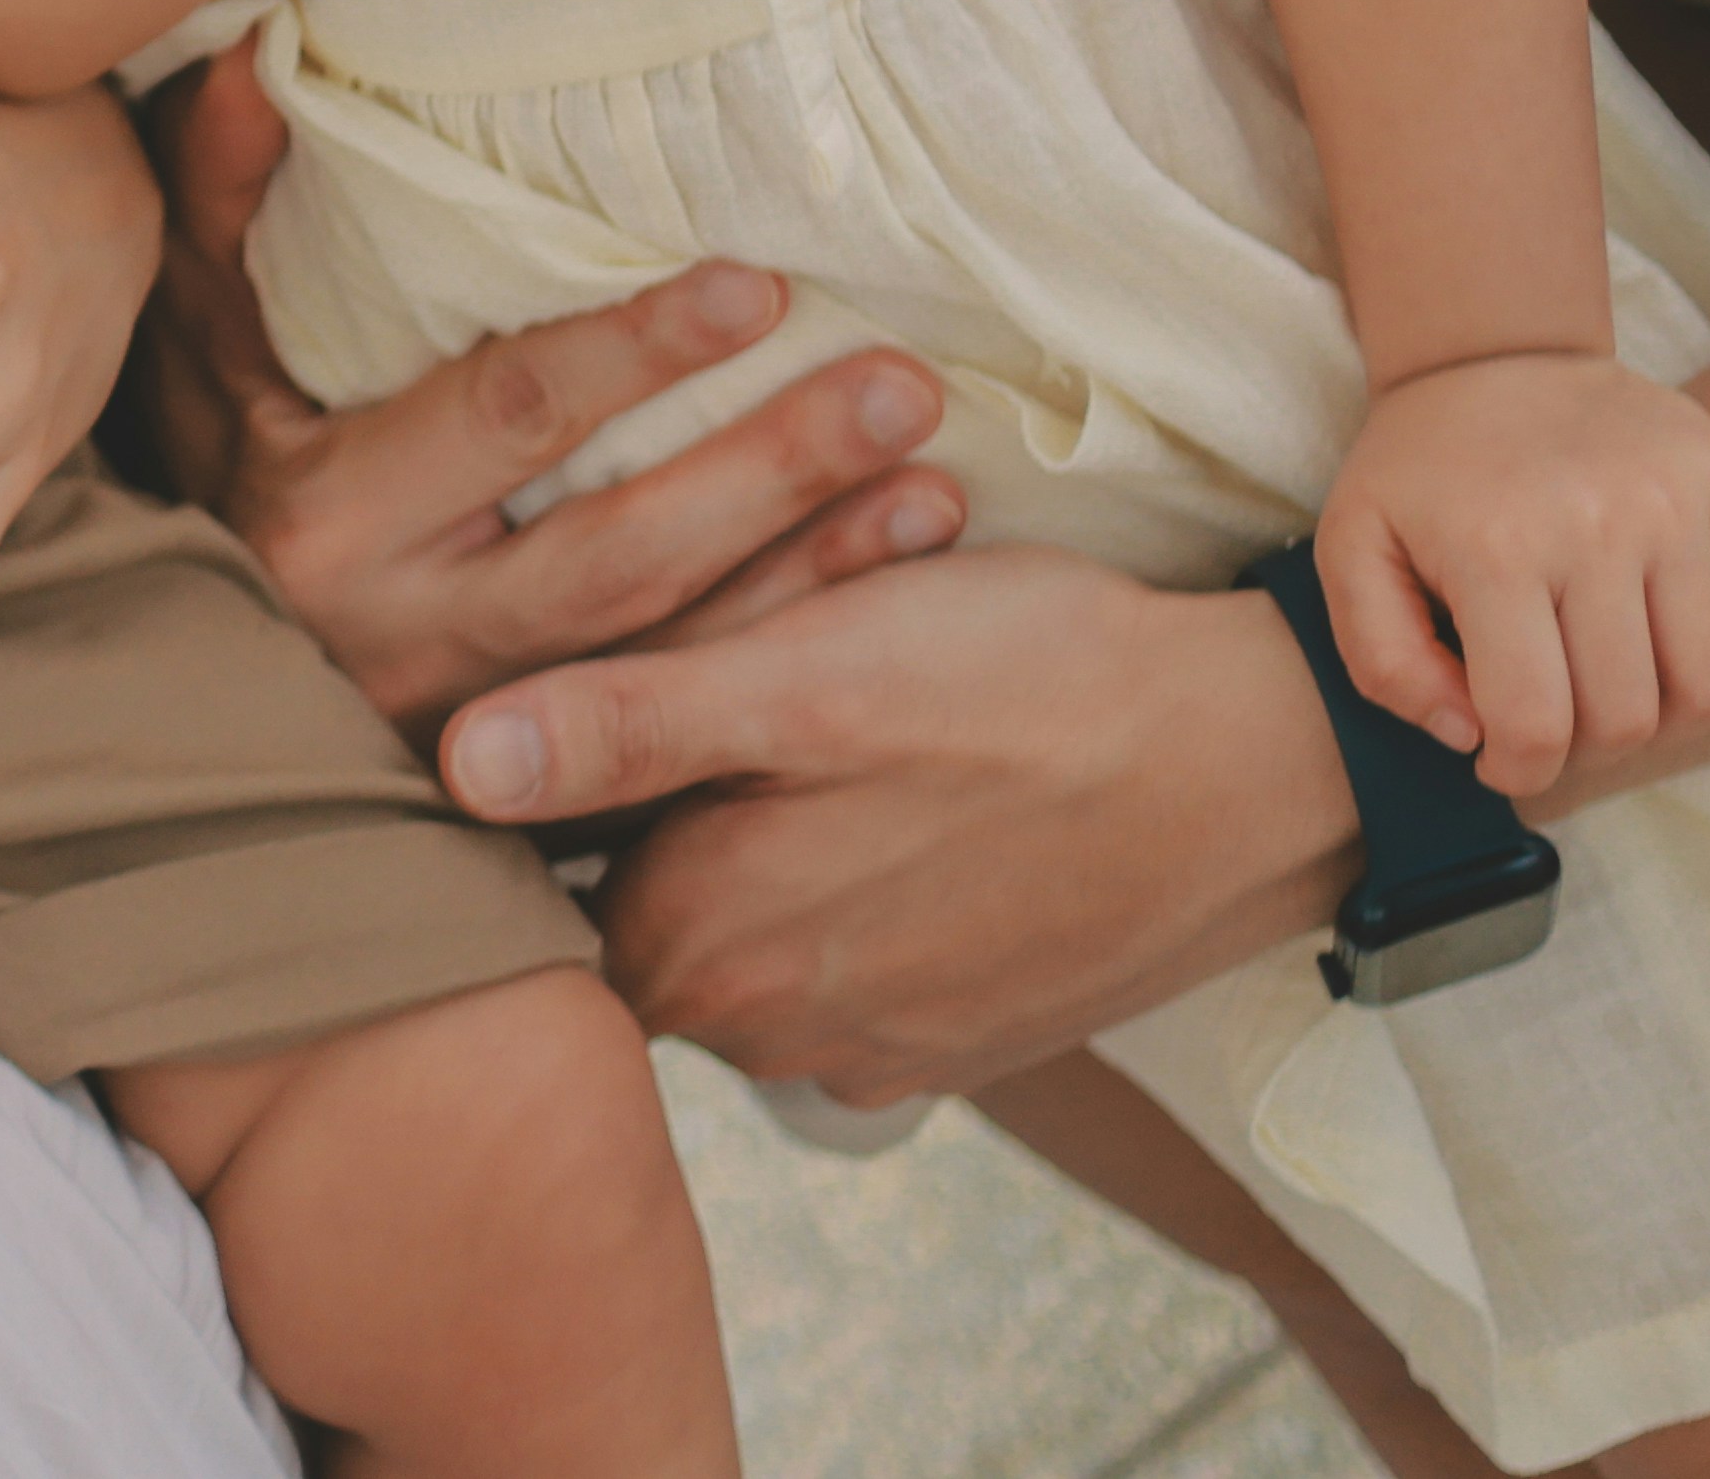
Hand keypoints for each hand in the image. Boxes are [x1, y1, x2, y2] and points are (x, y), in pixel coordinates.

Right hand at [138, 41, 958, 730]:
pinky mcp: (541, 775)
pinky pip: (689, 724)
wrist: (189, 686)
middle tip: (900, 383)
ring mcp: (483, 724)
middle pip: (618, 552)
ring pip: (673, 656)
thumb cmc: (212, 462)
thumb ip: (224, 191)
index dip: (632, 354)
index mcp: (329, 512)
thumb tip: (259, 49)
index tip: (758, 287)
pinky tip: (888, 577)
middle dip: (766, 470)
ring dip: (812, 569)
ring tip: (934, 483)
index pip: (508, 417)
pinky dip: (792, 646)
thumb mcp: (196, 328)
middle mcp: (407, 634)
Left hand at [433, 547, 1361, 1106]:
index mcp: (700, 947)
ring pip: (749, 921)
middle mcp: (765, 1034)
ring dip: (766, 824)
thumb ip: (627, 728)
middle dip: (666, 788)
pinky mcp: (951, 1041)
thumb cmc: (1032, 691)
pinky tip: (913, 776)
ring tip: (843, 700)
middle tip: (749, 660)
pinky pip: (848, 950)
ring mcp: (865, 1052)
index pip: (541, 876)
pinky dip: (855, 867)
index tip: (596, 659)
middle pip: (643, 898)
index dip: (548, 763)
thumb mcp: (812, 676)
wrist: (1258, 773)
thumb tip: (451, 766)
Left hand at [1312, 349, 1709, 796]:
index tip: (1501, 757)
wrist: (1488, 351)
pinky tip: (1672, 626)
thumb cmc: (1419, 468)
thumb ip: (1383, 663)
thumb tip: (1470, 735)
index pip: (1539, 727)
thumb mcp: (1351, 551)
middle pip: (1629, 718)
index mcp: (1496, 550)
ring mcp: (1675, 498)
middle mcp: (1598, 524)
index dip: (1519, 772)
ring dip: (1662, 711)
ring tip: (1608, 679)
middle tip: (1549, 714)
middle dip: (1582, 748)